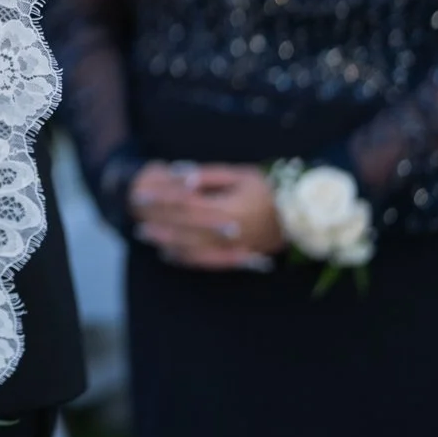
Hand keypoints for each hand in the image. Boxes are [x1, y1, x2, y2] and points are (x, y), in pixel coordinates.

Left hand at [130, 161, 282, 270]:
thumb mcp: (241, 174)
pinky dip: (186, 259)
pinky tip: (170, 254)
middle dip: (159, 222)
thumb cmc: (269, 188)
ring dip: (167, 242)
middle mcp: (228, 232)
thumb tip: (184, 178)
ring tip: (148, 235)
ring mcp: (232, 248)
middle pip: (184, 228)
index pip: (185, 205)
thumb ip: (210, 177)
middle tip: (137, 218)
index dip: (161, 200)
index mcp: (228, 209)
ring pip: (192, 248)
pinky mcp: (237, 257)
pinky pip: (207, 262)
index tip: (141, 194)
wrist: (300, 216)